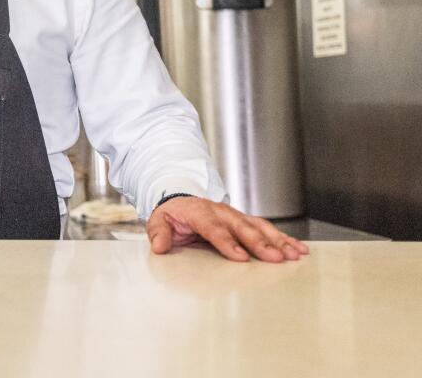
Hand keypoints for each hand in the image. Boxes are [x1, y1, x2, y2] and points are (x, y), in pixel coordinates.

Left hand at [147, 196, 309, 262]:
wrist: (182, 200)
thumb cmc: (173, 215)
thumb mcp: (159, 220)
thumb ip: (159, 233)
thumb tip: (160, 247)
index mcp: (200, 213)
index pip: (214, 228)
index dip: (227, 242)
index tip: (240, 257)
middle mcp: (222, 213)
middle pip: (243, 228)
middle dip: (260, 243)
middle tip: (275, 257)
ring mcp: (236, 216)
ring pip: (260, 227)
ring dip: (278, 241)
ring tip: (293, 254)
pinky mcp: (246, 222)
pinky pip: (267, 229)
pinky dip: (283, 238)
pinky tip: (298, 249)